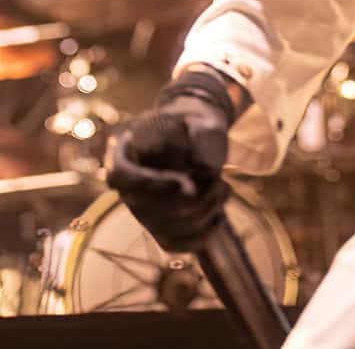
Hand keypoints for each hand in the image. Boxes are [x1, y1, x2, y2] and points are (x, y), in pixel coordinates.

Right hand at [105, 71, 232, 251]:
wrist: (199, 136)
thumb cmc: (195, 124)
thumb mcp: (199, 118)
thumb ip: (203, 135)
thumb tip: (204, 167)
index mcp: (125, 153)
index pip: (122, 175)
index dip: (152, 184)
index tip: (184, 183)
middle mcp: (128, 188)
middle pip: (148, 209)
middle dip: (191, 201)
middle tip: (218, 182)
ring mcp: (143, 212)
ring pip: (165, 229)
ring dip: (202, 214)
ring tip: (223, 189)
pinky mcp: (161, 229)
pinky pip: (176, 244)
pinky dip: (201, 235)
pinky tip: (219, 215)